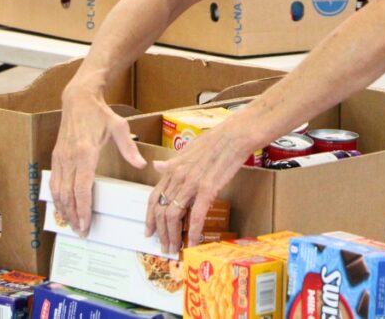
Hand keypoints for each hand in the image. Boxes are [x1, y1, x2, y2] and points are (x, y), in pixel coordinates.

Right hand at [50, 90, 145, 236]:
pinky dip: (57, 198)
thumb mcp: (119, 127)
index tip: (86, 224)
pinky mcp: (56, 156)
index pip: (82, 188)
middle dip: (73, 216)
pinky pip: (53, 182)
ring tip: (72, 224)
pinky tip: (62, 207)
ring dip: (63, 210)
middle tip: (81, 232)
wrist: (78, 99)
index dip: (83, 209)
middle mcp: (69, 158)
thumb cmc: (100, 113)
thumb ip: (129, 148)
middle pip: (68, 195)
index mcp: (85, 152)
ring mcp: (60, 158)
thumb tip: (141, 165)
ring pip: (57, 191)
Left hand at [145, 121, 252, 253]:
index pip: (154, 197)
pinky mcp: (208, 188)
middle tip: (164, 247)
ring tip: (176, 248)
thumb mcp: (187, 150)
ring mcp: (191, 183)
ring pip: (174, 216)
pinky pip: (196, 215)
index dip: (150, 217)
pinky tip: (194, 242)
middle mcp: (177, 177)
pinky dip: (194, 232)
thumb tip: (156, 166)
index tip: (149, 232)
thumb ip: (172, 163)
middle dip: (161, 232)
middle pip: (162, 210)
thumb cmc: (215, 140)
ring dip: (174, 236)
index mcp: (172, 168)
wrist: (235, 135)